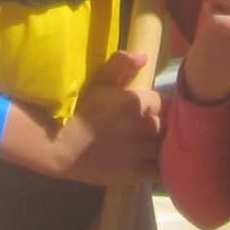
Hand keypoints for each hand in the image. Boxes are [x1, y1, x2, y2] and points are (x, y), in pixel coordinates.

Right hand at [50, 48, 162, 185]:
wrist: (61, 145)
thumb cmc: (81, 110)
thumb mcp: (98, 82)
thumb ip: (121, 65)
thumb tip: (144, 57)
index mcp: (136, 102)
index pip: (164, 102)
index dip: (160, 106)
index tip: (155, 109)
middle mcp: (142, 126)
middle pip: (167, 125)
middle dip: (164, 124)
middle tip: (155, 126)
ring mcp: (140, 152)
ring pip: (165, 147)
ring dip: (162, 144)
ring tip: (156, 144)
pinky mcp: (135, 173)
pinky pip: (160, 170)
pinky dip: (163, 166)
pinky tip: (158, 162)